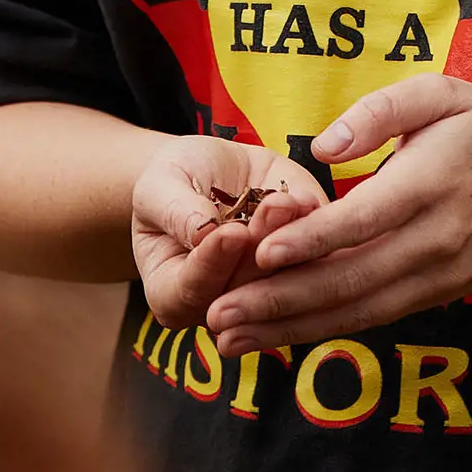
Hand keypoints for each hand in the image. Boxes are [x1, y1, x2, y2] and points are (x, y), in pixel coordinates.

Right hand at [130, 135, 322, 327]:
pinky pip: (311, 253)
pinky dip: (311, 227)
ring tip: (289, 201)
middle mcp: (220, 301)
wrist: (211, 170)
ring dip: (290, 240)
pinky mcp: (300, 259)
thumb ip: (175, 210)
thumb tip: (201, 231)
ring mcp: (263, 284)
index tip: (230, 234)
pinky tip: (306, 200)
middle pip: (243, 289)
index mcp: (172, 294)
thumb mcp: (159, 187)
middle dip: (259, 250)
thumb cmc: (173, 183)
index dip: (212, 263)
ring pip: (282, 275)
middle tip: (271, 209)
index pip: (191, 291)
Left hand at [204, 75, 471, 354]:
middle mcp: (436, 240)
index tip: (259, 253)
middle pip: (352, 278)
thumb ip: (378, 112)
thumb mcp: (441, 93)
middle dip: (281, 300)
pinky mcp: (438, 295)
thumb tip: (322, 148)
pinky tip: (279, 336)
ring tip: (231, 338)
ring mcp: (439, 276)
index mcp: (431, 184)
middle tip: (218, 313)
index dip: (310, 240)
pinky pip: (376, 317)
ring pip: (359, 311)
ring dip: (292, 329)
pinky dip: (325, 331)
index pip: (363, 220)